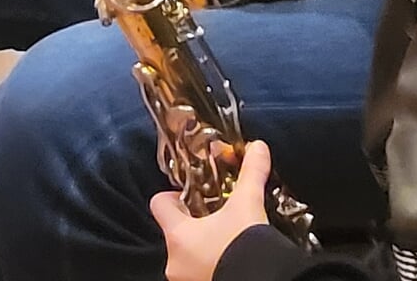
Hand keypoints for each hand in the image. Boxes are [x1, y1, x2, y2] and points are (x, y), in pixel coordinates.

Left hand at [150, 142, 276, 280]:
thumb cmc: (245, 249)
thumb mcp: (248, 206)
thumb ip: (251, 175)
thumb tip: (258, 148)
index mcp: (178, 235)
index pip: (159, 204)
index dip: (174, 196)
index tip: (193, 196)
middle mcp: (174, 262)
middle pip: (175, 232)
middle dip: (193, 226)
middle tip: (217, 220)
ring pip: (186, 257)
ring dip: (201, 249)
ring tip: (226, 243)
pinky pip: (197, 275)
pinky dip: (209, 267)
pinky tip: (229, 262)